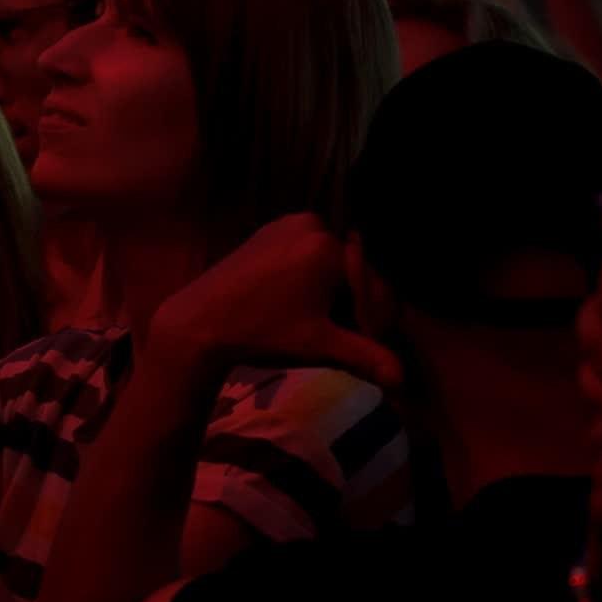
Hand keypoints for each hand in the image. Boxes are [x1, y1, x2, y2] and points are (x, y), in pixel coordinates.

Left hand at [148, 214, 402, 389]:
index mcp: (327, 246)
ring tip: (323, 322)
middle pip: (350, 268)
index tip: (365, 343)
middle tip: (346, 334)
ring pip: (328, 260)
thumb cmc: (264, 332)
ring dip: (334, 289)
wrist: (201, 322)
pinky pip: (304, 251)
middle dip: (353, 302)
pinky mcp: (267, 230)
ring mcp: (286, 223)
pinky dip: (311, 275)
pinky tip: (300, 304)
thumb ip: (365, 355)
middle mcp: (311, 223)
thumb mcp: (319, 344)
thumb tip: (401, 379)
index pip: (369, 283)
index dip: (371, 317)